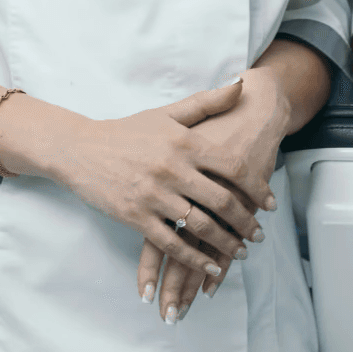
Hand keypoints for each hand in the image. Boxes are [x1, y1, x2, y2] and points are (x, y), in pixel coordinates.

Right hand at [136, 68, 289, 320]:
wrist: (82, 149)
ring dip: (225, 244)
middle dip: (245, 222)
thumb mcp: (168, 112)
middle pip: (222, 200)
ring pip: (200, 225)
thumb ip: (207, 102)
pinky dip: (193, 259)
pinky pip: (171, 243)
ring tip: (240, 253)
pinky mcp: (136, 217)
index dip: (256, 187)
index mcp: (185, 142)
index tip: (270, 203)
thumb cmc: (130, 130)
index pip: (232, 167)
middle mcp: (174, 169)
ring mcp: (154, 195)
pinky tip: (209, 268)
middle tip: (259, 235)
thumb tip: (241, 83)